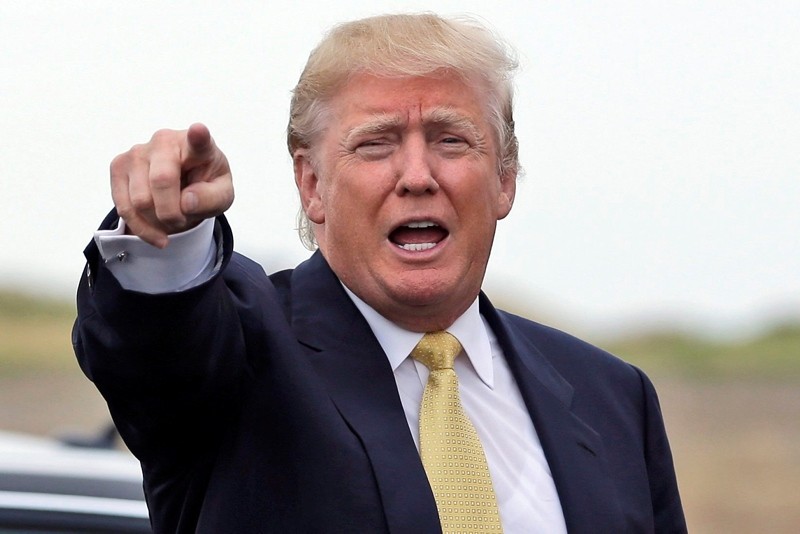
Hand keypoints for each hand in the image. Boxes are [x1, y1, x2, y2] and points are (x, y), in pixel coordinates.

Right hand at [110, 123, 233, 247]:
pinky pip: (124, 207)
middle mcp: (165, 141)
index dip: (198, 136)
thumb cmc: (206, 185)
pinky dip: (141, 227)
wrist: (185, 184)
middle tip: (183, 221)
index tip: (199, 131)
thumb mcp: (222, 197)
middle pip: (161, 182)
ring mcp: (138, 151)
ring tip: (171, 219)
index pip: (198, 140)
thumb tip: (186, 202)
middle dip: (172, 214)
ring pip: (140, 200)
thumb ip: (212, 199)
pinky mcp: (119, 165)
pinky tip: (155, 232)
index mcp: (199, 145)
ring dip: (157, 222)